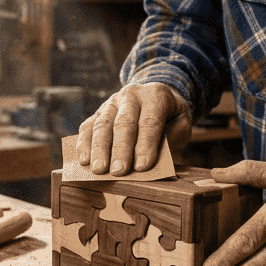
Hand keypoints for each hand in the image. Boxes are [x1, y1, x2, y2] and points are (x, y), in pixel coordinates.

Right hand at [77, 83, 191, 175]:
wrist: (155, 94)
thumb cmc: (170, 115)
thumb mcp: (182, 123)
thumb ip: (171, 137)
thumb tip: (152, 158)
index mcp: (155, 96)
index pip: (150, 121)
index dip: (146, 144)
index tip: (142, 167)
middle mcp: (131, 95)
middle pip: (124, 123)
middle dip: (120, 149)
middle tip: (119, 171)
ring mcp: (112, 102)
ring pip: (102, 124)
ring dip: (99, 149)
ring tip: (98, 170)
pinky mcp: (99, 111)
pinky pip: (88, 126)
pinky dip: (84, 143)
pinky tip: (84, 160)